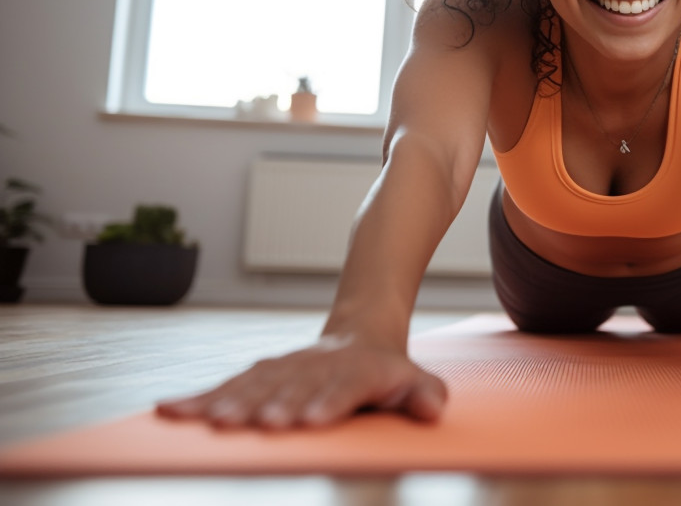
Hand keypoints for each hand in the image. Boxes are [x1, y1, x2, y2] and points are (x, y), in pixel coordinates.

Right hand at [155, 335, 447, 429]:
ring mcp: (283, 370)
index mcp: (355, 374)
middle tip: (256, 424)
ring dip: (231, 404)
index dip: (325, 403)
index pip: (342, 389)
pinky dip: (198, 398)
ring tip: (209, 422)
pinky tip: (169, 411)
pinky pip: (225, 386)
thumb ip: (424, 395)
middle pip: (292, 389)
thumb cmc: (386, 372)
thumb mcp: (415, 381)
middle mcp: (314, 370)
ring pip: (254, 385)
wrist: (361, 333)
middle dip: (273, 406)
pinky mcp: (259, 375)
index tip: (308, 419)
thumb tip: (434, 409)